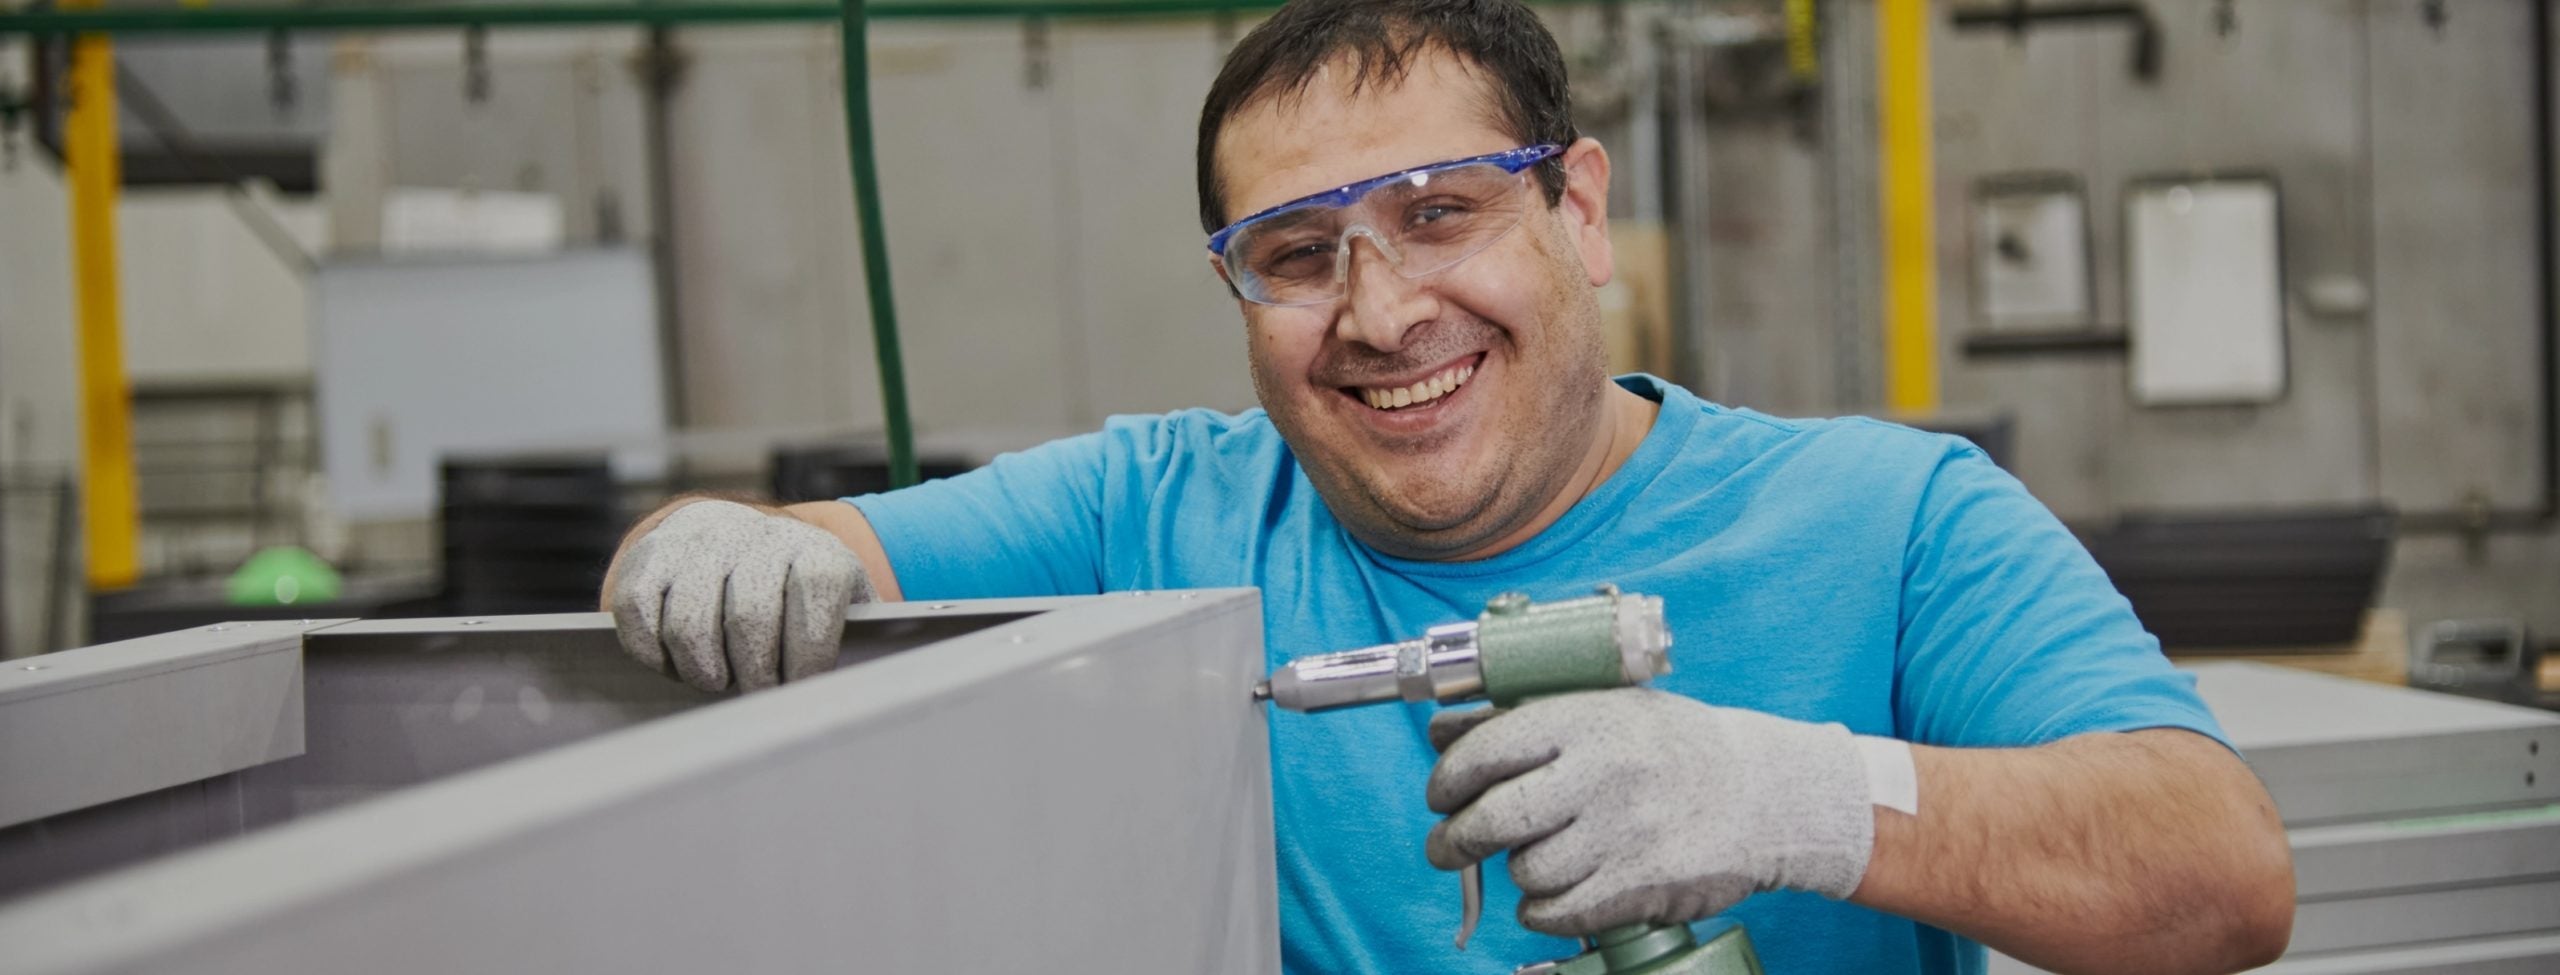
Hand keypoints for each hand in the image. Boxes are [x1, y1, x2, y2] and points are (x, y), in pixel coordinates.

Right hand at [607, 499, 874, 691]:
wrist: (740, 538)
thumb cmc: (797, 596)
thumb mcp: (841, 608)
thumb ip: (851, 642)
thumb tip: (841, 696)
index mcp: (814, 551)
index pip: (815, 598)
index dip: (807, 659)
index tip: (798, 690)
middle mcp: (756, 536)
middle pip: (749, 617)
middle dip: (752, 673)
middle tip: (755, 692)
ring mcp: (698, 540)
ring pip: (689, 621)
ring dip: (702, 670)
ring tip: (717, 680)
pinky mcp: (650, 553)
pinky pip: (637, 609)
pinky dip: (651, 651)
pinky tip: (674, 662)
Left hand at [1424, 688, 1874, 935]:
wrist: (1764, 794)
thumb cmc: (1670, 746)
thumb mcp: (1603, 708)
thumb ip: (1519, 717)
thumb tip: (1439, 731)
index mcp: (1586, 719)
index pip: (1484, 751)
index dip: (1447, 779)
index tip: (1440, 795)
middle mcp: (1602, 774)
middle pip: (1494, 819)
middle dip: (1455, 840)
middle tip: (1448, 846)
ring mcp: (1623, 833)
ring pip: (1526, 870)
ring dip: (1518, 870)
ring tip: (1536, 856)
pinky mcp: (1640, 886)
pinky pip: (1557, 912)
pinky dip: (1541, 909)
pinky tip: (1552, 893)